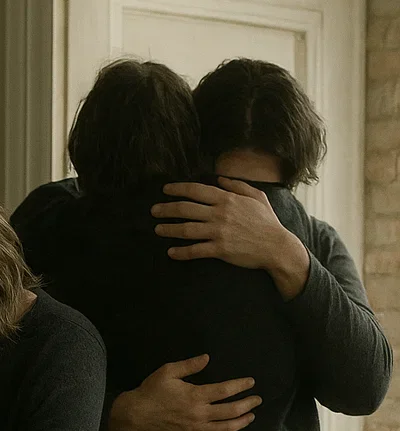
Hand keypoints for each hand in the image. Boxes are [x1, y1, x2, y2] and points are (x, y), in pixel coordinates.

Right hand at [109, 354, 260, 430]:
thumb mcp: (168, 372)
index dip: (241, 386)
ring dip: (241, 422)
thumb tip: (207, 358)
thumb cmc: (151, 391)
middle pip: (231, 411)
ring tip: (251, 416)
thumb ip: (189, 365)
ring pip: (225, 429)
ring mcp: (196, 430)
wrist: (135, 415)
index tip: (251, 383)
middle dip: (247, 404)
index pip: (226, 390)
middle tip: (257, 400)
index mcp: (196, 395)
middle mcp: (200, 414)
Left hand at [152, 179, 310, 298]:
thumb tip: (220, 178)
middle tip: (154, 210)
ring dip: (169, 229)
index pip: (196, 190)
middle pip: (186, 209)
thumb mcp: (257, 197)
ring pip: (186, 229)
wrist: (276, 246)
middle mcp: (220, 214)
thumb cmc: (267, 221)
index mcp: (227, 199)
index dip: (178, 189)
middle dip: (166, 209)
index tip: (166, 190)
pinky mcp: (220, 249)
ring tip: (157, 230)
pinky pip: (195, 250)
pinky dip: (181, 252)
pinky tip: (171, 252)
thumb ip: (237, 186)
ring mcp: (219, 232)